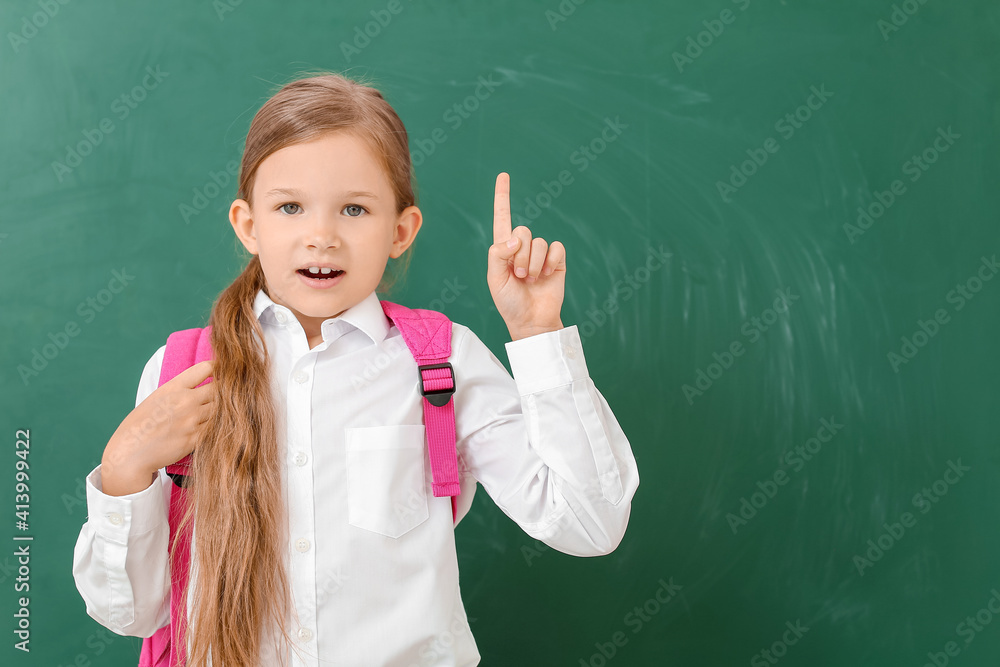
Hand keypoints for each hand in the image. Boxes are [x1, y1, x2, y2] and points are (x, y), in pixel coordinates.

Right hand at [102, 360, 215, 494]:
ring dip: (225, 410)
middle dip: (226, 391)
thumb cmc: (139, 425)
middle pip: (220, 389)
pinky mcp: (196, 439)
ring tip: (228, 411)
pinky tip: (221, 427)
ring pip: (221, 410)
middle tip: (232, 393)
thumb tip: (198, 387)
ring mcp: (192, 420)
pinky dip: (220, 427)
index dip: (218, 367)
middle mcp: (186, 401)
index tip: (224, 370)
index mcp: (173, 387)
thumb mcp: (156, 398)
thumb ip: (178, 391)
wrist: (130, 453)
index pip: (205, 368)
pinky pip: (216, 428)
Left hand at [487, 172, 566, 339]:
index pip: (503, 217)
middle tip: (519, 276)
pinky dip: (549, 262)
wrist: (531, 320)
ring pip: (538, 242)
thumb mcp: (494, 278)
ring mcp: (540, 254)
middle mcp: (522, 247)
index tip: (503, 175)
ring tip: (530, 280)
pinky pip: (555, 248)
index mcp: (503, 249)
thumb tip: (517, 238)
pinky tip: (546, 276)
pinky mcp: (556, 261)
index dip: (503, 196)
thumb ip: (498, 253)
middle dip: (519, 255)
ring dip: (532, 264)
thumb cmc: (509, 302)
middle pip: (522, 230)